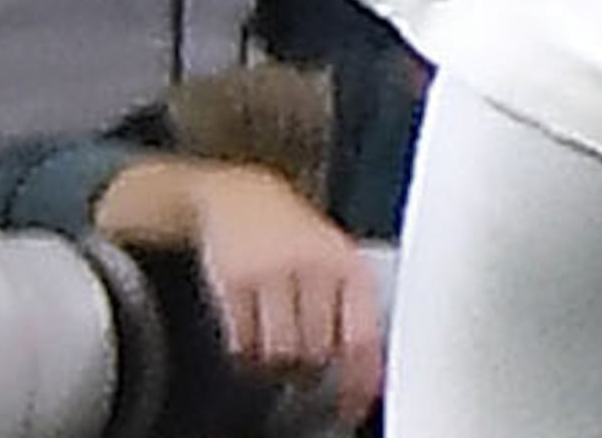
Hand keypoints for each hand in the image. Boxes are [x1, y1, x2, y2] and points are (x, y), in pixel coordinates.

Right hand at [184, 166, 386, 428]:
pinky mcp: (233, 280)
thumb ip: (353, 312)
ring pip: (280, 353)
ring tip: (277, 348)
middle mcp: (313, 266)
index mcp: (348, 265)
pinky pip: (243, 342)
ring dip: (277, 364)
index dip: (359, 382)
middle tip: (303, 362)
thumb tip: (368, 378)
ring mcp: (271, 271)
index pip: (362, 339)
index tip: (352, 405)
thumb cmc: (296, 235)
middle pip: (318, 352)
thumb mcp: (337, 258)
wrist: (241, 197)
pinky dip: (247, 352)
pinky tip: (252, 336)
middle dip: (311, 368)